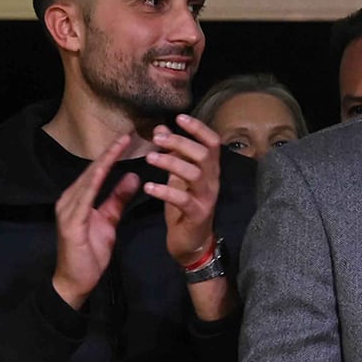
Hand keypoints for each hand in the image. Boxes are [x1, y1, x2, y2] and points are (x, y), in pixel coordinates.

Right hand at [52, 135, 138, 308]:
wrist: (76, 281)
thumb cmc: (90, 253)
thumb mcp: (109, 221)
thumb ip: (117, 200)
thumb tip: (132, 177)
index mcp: (78, 198)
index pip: (97, 171)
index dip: (112, 155)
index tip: (128, 139)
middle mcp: (69, 199)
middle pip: (92, 171)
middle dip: (109, 152)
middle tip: (127, 134)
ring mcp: (67, 210)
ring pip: (87, 180)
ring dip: (104, 162)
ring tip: (120, 145)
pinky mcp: (70, 222)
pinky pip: (84, 199)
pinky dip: (94, 183)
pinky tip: (104, 171)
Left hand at [146, 115, 224, 268]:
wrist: (192, 243)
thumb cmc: (185, 207)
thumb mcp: (177, 176)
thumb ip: (172, 153)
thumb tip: (161, 128)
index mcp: (209, 170)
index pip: (212, 142)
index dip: (198, 128)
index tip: (179, 117)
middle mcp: (212, 181)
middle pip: (204, 154)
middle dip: (180, 143)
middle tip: (157, 139)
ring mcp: (206, 198)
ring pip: (195, 174)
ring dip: (171, 163)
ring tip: (149, 159)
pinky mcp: (197, 214)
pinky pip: (183, 199)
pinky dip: (165, 191)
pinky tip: (149, 187)